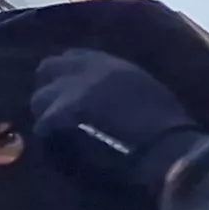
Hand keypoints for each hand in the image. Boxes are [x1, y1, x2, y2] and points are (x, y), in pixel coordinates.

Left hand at [31, 49, 208, 193]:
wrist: (168, 151)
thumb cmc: (168, 130)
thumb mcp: (145, 90)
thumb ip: (115, 85)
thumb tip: (96, 93)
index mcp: (112, 64)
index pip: (73, 56)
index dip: (65, 75)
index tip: (67, 91)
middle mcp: (88, 70)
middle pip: (47, 69)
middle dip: (49, 90)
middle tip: (56, 114)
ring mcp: (72, 90)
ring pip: (40, 99)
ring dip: (47, 116)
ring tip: (60, 135)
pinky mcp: (61, 113)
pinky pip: (42, 126)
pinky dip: (50, 140)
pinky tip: (64, 153)